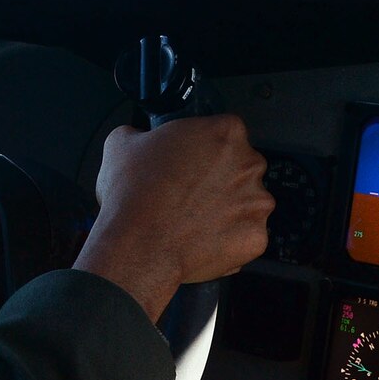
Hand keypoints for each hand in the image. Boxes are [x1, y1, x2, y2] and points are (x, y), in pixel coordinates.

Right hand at [74, 116, 272, 321]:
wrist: (138, 246)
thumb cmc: (134, 194)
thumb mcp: (121, 144)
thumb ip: (141, 134)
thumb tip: (139, 139)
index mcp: (226, 132)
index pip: (225, 133)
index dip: (204, 149)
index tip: (189, 163)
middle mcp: (250, 164)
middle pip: (241, 168)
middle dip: (221, 179)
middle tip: (189, 193)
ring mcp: (257, 204)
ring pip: (247, 204)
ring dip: (227, 211)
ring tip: (194, 221)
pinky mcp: (256, 238)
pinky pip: (245, 237)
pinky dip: (228, 241)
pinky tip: (201, 241)